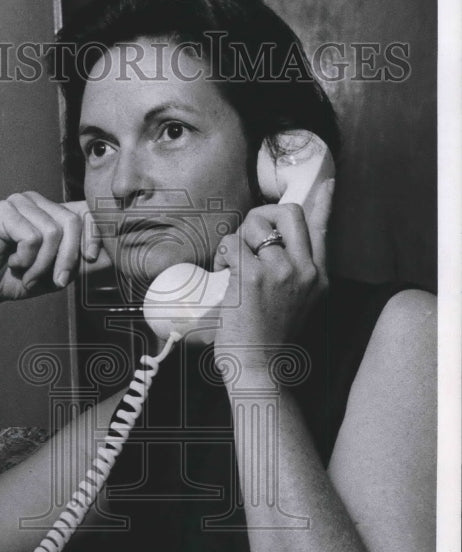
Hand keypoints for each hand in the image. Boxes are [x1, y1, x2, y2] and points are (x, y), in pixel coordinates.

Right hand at [0, 191, 110, 304]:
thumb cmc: (18, 279)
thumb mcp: (59, 272)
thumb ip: (84, 262)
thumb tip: (114, 255)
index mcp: (52, 210)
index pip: (87, 210)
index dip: (95, 235)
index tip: (91, 260)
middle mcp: (36, 201)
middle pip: (72, 222)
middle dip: (67, 259)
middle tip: (54, 281)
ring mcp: (18, 202)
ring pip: (52, 232)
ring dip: (42, 264)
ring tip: (27, 273)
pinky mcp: (2, 211)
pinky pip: (31, 237)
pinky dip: (25, 259)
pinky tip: (12, 262)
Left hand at [212, 178, 333, 353]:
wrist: (260, 368)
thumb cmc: (270, 340)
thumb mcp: (298, 305)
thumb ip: (296, 276)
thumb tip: (280, 251)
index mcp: (318, 276)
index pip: (322, 228)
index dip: (323, 202)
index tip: (328, 183)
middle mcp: (304, 269)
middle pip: (287, 212)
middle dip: (261, 216)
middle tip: (247, 240)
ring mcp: (280, 271)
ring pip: (253, 225)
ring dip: (236, 240)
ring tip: (232, 267)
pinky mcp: (254, 277)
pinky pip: (232, 244)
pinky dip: (223, 254)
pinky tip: (223, 273)